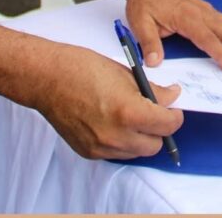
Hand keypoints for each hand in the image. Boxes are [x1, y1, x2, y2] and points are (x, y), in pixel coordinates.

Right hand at [31, 43, 183, 159]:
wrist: (47, 78)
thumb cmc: (82, 68)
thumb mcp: (126, 73)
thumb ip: (153, 90)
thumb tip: (172, 97)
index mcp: (128, 113)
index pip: (168, 125)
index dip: (175, 116)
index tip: (174, 108)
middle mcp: (116, 136)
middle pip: (155, 145)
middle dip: (160, 129)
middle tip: (156, 112)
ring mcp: (101, 147)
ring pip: (136, 152)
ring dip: (141, 137)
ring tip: (132, 115)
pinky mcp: (88, 152)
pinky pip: (116, 153)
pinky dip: (122, 141)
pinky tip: (114, 122)